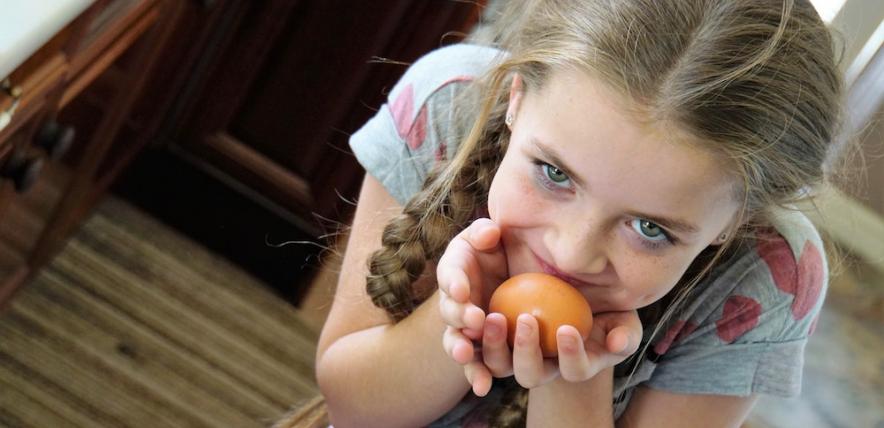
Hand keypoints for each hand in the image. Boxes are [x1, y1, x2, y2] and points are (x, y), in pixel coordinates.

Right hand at [437, 218, 507, 395]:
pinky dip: (476, 376)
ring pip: (456, 341)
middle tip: (474, 318)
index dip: (453, 282)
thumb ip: (486, 232)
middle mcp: (454, 303)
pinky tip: (483, 388)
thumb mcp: (490, 237)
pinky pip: (475, 365)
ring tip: (464, 354)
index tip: (462, 288)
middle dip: (459, 316)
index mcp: (454, 272)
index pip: (450, 274)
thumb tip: (490, 233)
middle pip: (451, 312)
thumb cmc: (496, 252)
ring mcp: (464, 329)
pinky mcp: (479, 349)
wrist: (509, 280)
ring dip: (459, 347)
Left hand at [480, 309, 641, 388]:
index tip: (568, 329)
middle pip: (531, 374)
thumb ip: (625, 332)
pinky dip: (474, 336)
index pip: (574, 370)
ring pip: (500, 363)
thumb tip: (617, 342)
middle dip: (526, 352)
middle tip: (527, 319)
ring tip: (494, 317)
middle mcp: (543, 366)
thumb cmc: (606, 307)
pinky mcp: (494, 339)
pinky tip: (473, 313)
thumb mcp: (623, 318)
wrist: (572, 287)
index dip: (572, 355)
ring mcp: (515, 355)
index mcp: (575, 365)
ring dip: (494, 345)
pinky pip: (478, 342)